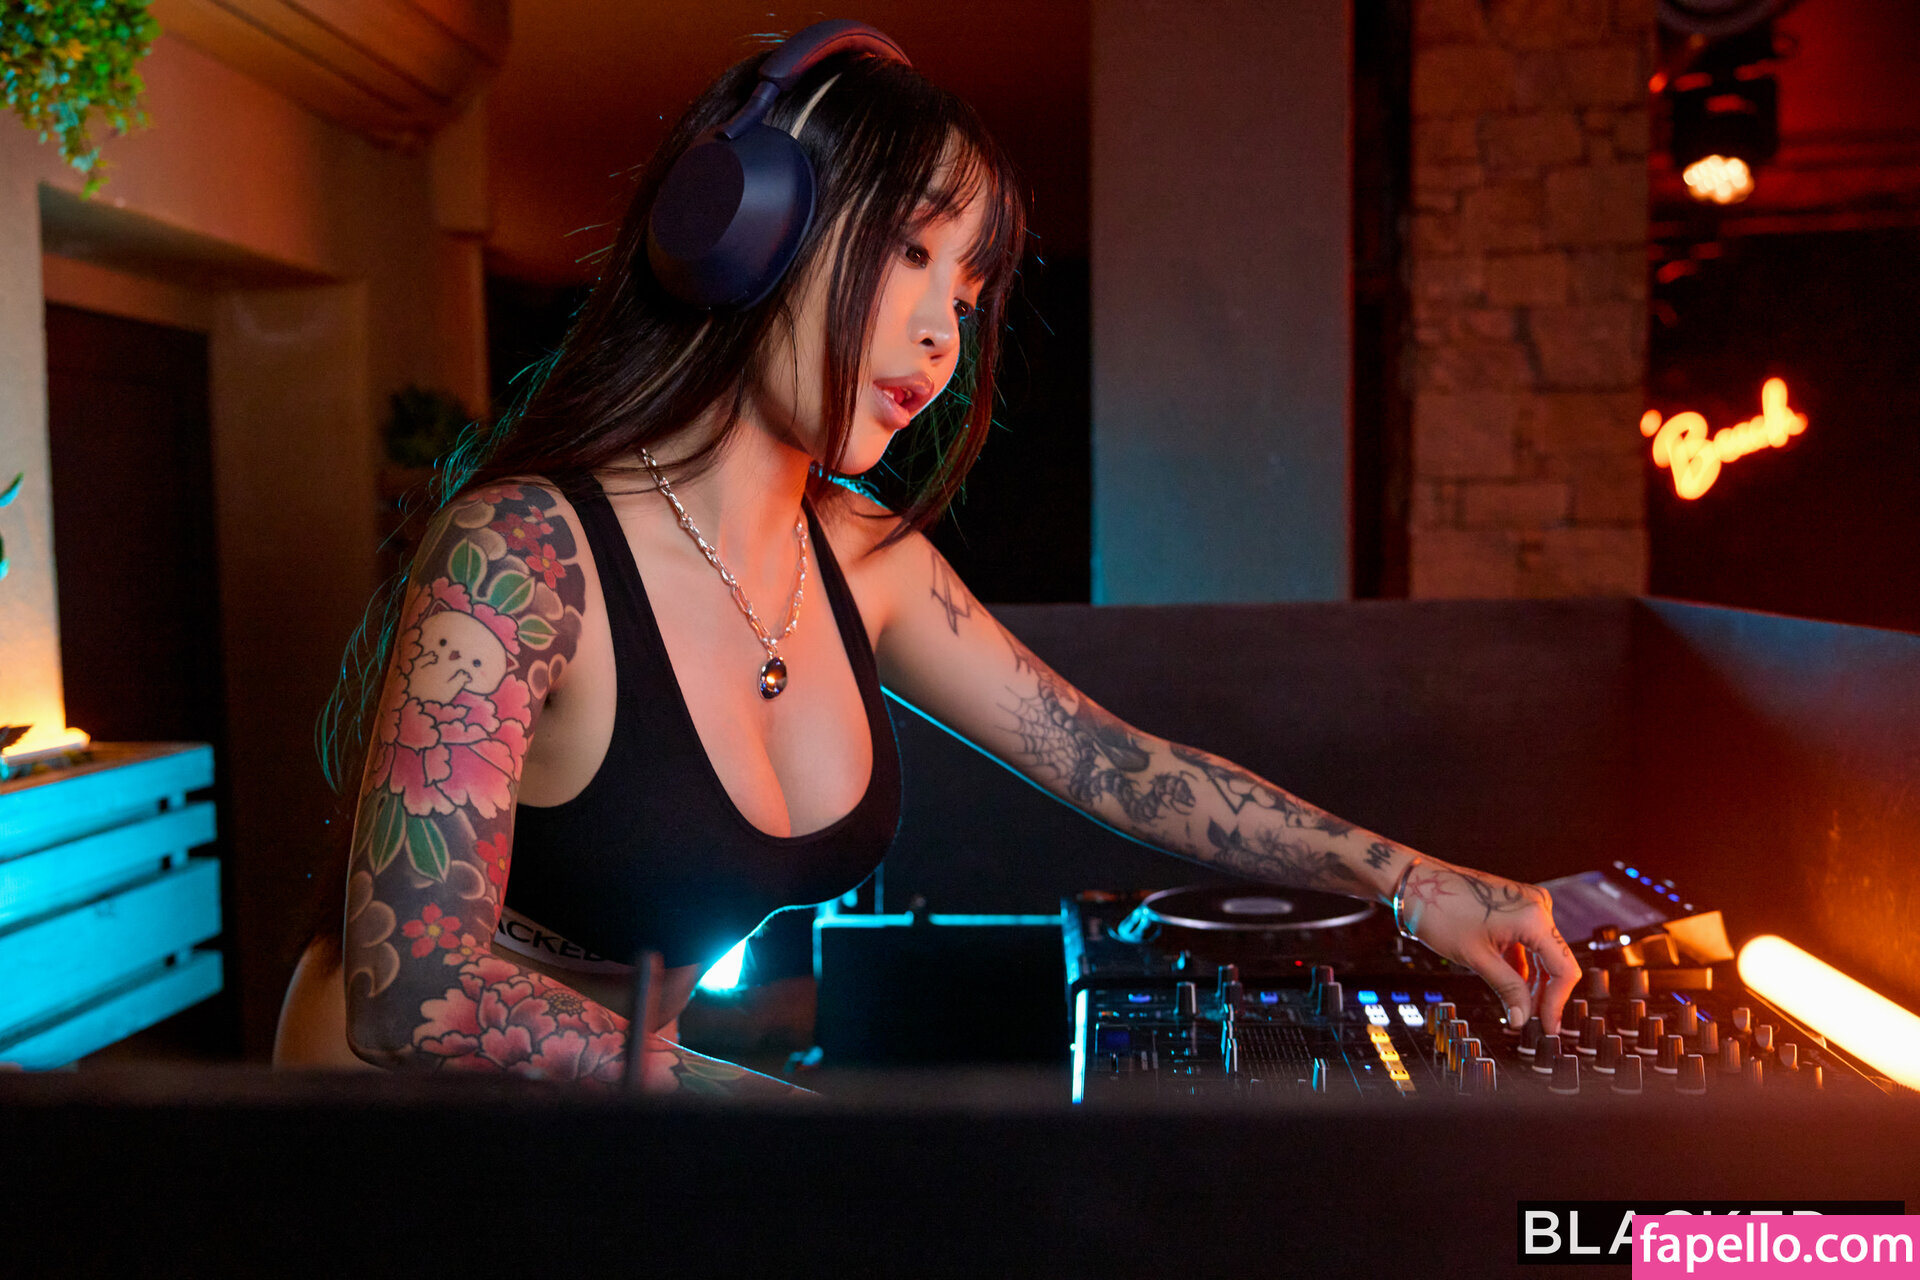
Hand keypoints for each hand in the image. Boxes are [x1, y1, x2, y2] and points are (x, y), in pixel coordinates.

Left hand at [1394, 857, 1580, 1033]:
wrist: (1417, 884)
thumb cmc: (1440, 910)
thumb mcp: (1477, 958)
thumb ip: (1507, 990)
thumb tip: (1523, 1018)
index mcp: (1534, 917)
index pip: (1564, 970)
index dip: (1557, 1003)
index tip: (1548, 1026)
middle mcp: (1537, 906)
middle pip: (1556, 962)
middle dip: (1545, 995)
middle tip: (1532, 1022)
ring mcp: (1526, 905)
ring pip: (1543, 954)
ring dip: (1534, 983)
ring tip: (1521, 1009)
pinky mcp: (1514, 908)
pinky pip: (1529, 943)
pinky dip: (1523, 966)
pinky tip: (1514, 989)